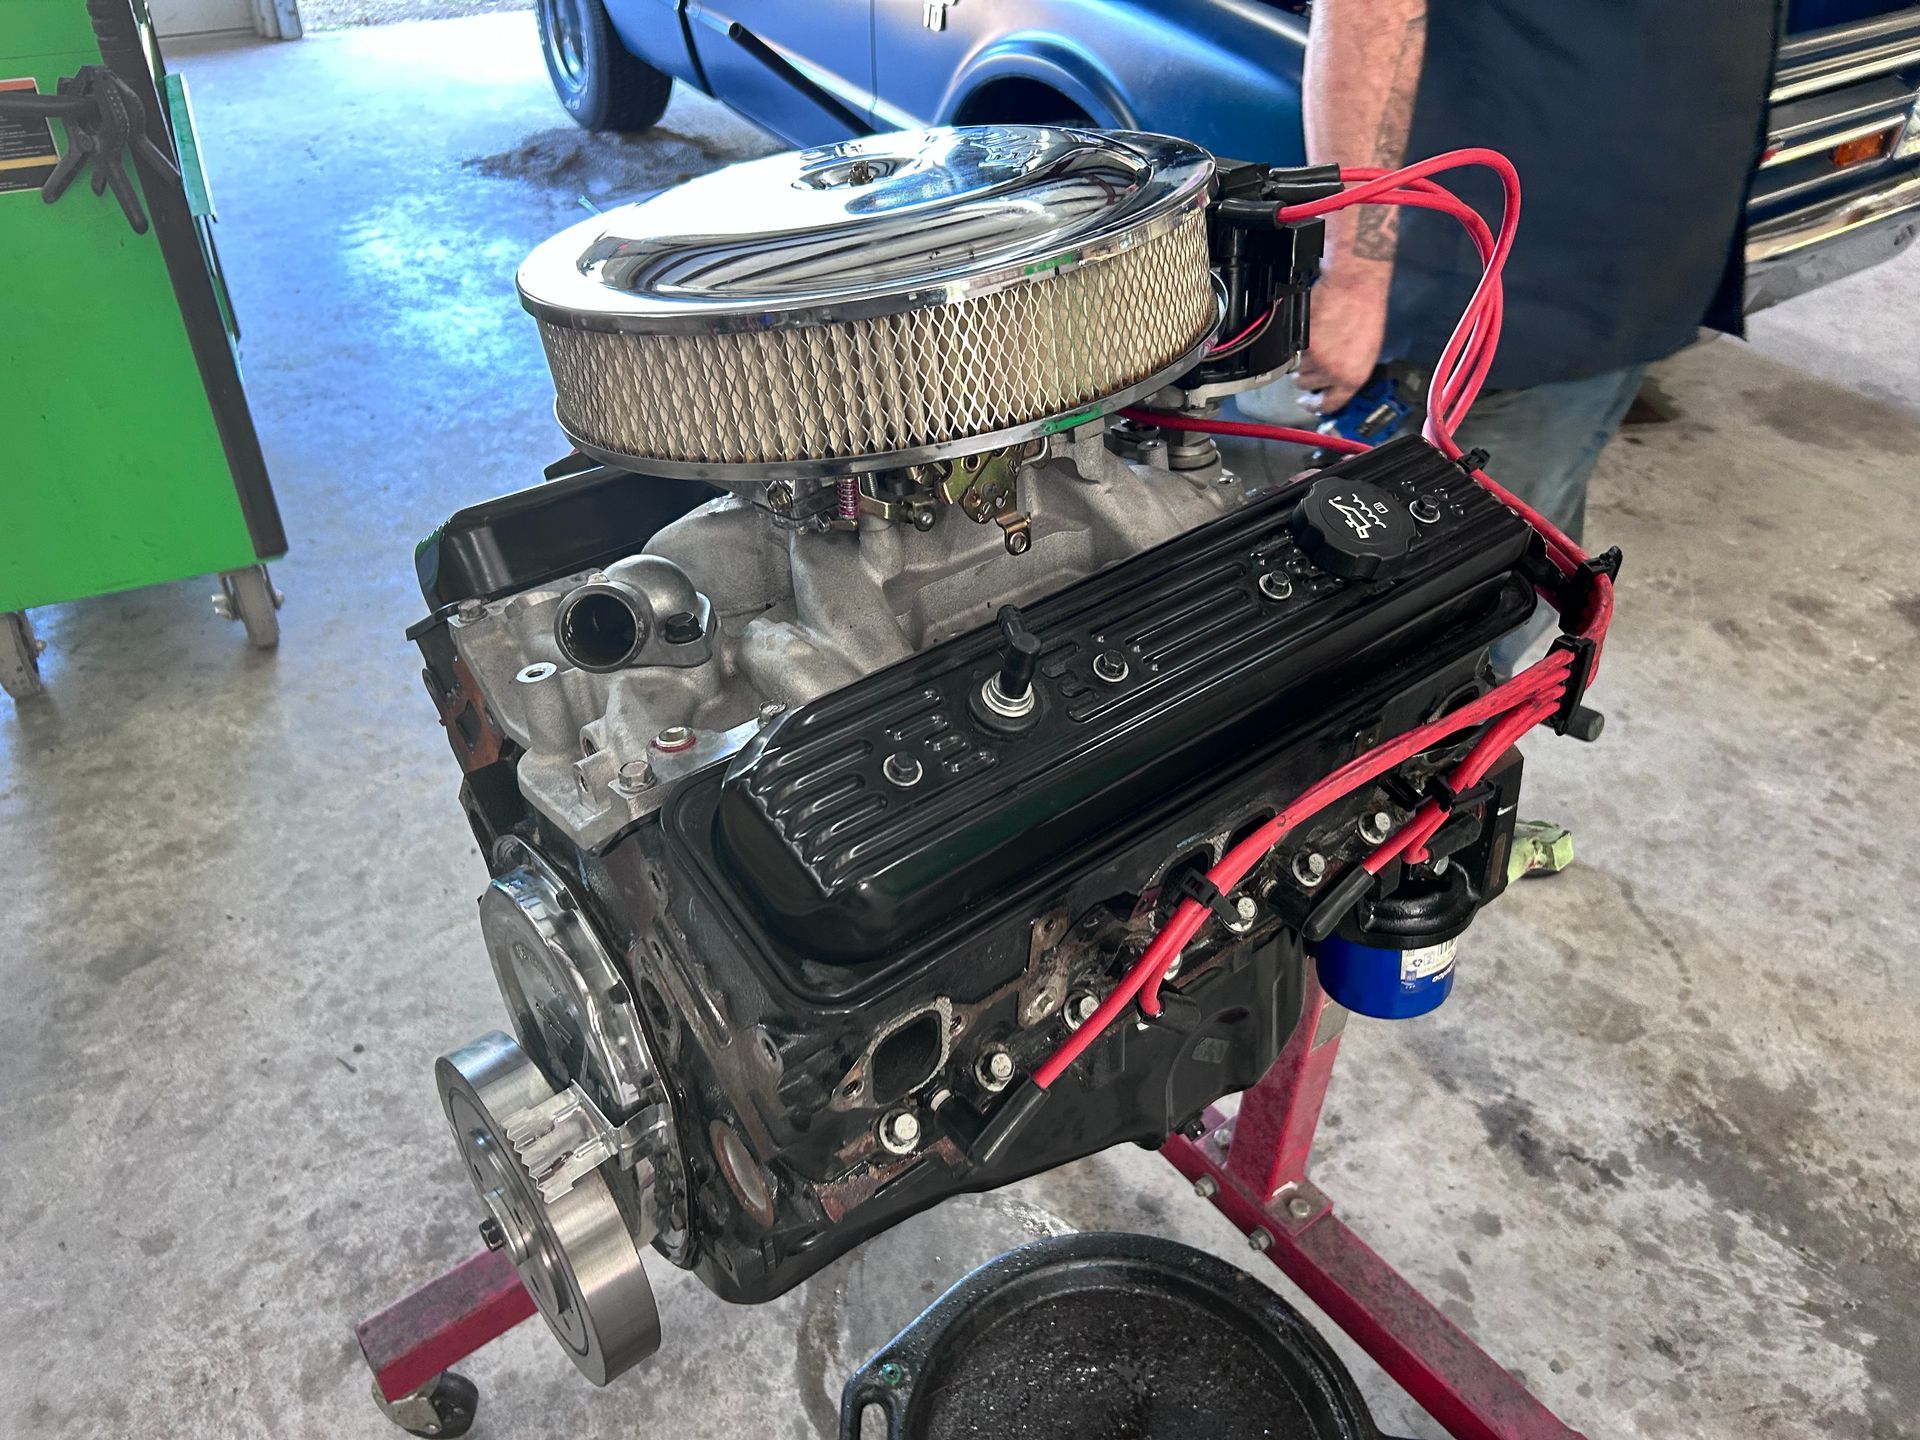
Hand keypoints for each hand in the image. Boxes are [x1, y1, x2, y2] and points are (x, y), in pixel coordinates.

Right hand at [1293, 269, 1390, 412]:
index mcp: (1353, 377)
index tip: (1307, 402)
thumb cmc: (1366, 312)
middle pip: (1306, 385)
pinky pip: (1292, 350)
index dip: (1314, 406)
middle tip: (1313, 359)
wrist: (1356, 286)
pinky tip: (1311, 330)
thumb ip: (1348, 372)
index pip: (1329, 404)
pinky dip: (1296, 342)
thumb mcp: (1367, 352)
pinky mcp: (1302, 343)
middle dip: (1307, 374)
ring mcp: (1315, 358)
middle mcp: (1333, 372)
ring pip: (1296, 367)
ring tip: (1314, 340)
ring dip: (1301, 358)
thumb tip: (1334, 382)